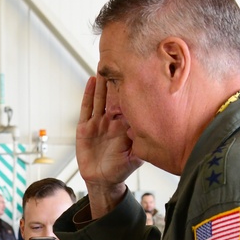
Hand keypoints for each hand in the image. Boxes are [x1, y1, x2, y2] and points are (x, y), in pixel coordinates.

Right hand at [76, 75, 141, 215]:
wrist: (103, 180)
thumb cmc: (120, 169)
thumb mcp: (135, 158)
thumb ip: (142, 146)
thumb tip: (153, 133)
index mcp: (126, 126)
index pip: (129, 103)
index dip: (132, 89)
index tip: (137, 72)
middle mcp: (112, 121)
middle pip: (115, 96)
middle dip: (117, 79)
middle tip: (120, 60)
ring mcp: (99, 123)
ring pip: (101, 98)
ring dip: (103, 82)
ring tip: (105, 65)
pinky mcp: (85, 128)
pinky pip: (87, 109)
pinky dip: (88, 95)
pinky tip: (91, 81)